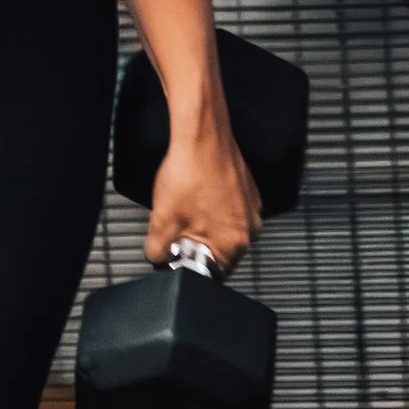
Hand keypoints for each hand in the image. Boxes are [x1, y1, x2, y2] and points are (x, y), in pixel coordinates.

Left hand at [144, 126, 259, 271]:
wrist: (202, 136)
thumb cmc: (188, 173)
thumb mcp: (162, 218)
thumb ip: (157, 248)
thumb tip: (156, 258)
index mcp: (233, 242)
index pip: (212, 272)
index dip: (189, 264)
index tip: (175, 254)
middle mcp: (250, 228)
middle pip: (219, 251)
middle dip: (195, 244)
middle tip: (176, 228)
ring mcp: (251, 209)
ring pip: (223, 230)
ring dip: (203, 226)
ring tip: (184, 208)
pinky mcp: (248, 192)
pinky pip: (229, 211)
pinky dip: (212, 209)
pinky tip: (196, 196)